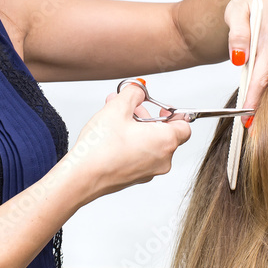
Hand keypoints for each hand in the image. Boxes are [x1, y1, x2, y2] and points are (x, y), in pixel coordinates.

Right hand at [65, 82, 190, 202]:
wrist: (83, 176)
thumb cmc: (101, 148)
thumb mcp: (118, 107)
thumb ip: (133, 93)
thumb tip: (138, 90)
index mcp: (165, 141)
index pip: (184, 126)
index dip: (174, 113)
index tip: (162, 107)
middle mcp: (162, 159)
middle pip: (164, 133)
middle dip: (146, 116)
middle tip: (131, 107)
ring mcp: (149, 171)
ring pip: (150, 144)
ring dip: (136, 128)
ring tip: (115, 117)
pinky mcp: (135, 178)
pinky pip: (140, 156)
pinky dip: (131, 143)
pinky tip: (112, 135)